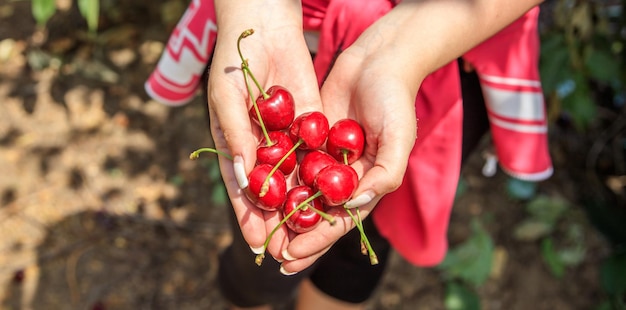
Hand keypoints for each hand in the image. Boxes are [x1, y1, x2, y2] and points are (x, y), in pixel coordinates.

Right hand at [207, 2, 321, 260]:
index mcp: (235, 146)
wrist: (265, 28)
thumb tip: (244, 176)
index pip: (241, 189)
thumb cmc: (234, 62)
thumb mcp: (228, 98)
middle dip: (278, 221)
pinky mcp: (309, 125)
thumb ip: (236, 135)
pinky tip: (330, 197)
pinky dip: (320, 176)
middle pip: (270, 192)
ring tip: (310, 233)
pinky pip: (315, 154)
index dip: (247, 215)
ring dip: (301, 207)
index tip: (255, 241)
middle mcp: (261, 149)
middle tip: (288, 250)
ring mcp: (286, 139)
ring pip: (294, 179)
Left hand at [278, 43, 419, 272]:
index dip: (316, 242)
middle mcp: (343, 176)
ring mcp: (324, 158)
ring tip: (259, 232)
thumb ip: (383, 176)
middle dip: (295, 236)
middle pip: (316, 214)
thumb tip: (352, 206)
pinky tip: (254, 191)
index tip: (291, 257)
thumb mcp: (398, 139)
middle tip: (270, 255)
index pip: (339, 221)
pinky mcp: (309, 137)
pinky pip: (289, 161)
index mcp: (366, 184)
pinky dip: (275, 177)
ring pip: (299, 192)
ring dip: (281, 213)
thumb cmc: (395, 99)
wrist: (378, 59)